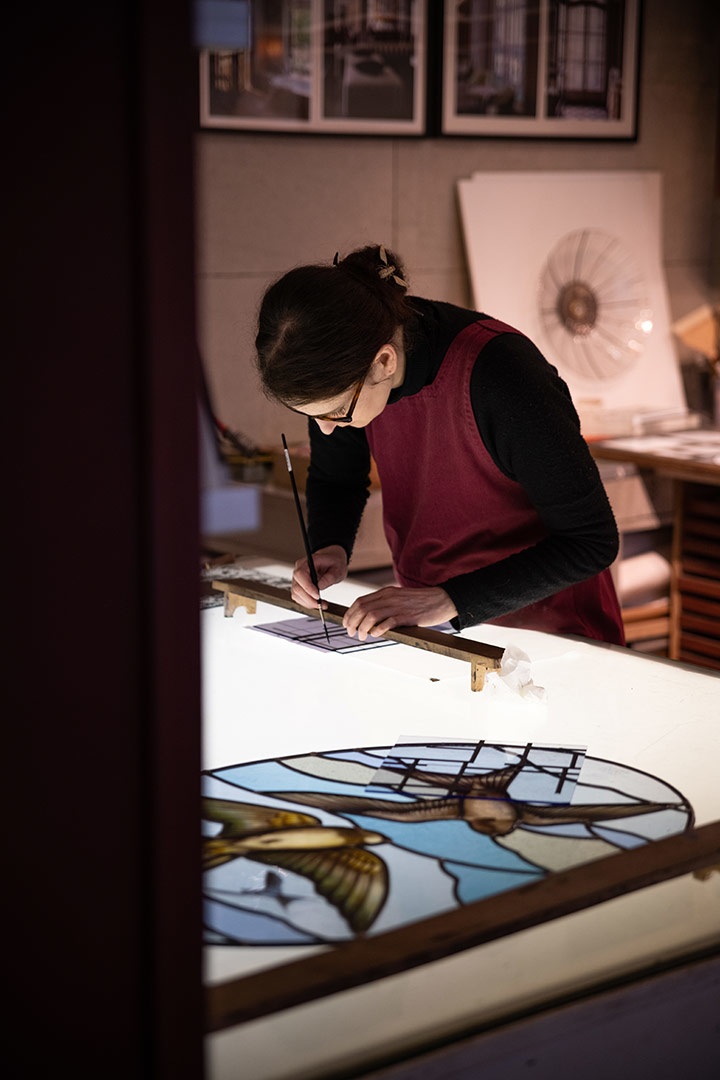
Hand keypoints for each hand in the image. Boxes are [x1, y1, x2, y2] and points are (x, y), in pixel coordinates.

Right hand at [292, 545, 347, 608]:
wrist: (333, 560)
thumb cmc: (334, 562)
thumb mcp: (338, 568)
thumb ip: (329, 577)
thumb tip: (320, 587)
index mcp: (307, 562)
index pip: (300, 575)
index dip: (307, 587)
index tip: (317, 596)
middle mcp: (299, 570)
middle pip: (297, 587)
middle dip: (309, 599)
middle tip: (322, 605)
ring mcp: (298, 579)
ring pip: (296, 594)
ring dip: (308, 603)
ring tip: (322, 605)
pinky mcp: (299, 586)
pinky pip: (299, 597)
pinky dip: (307, 603)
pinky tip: (317, 603)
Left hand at [343, 586, 457, 641]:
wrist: (442, 599)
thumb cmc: (422, 601)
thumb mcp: (399, 598)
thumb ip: (385, 604)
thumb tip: (370, 618)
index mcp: (386, 592)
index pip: (360, 601)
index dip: (349, 613)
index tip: (346, 623)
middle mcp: (389, 597)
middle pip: (362, 608)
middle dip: (352, 622)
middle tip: (351, 632)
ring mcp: (398, 606)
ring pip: (370, 615)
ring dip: (362, 628)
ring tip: (361, 636)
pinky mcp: (407, 616)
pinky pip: (387, 622)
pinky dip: (378, 630)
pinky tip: (376, 635)